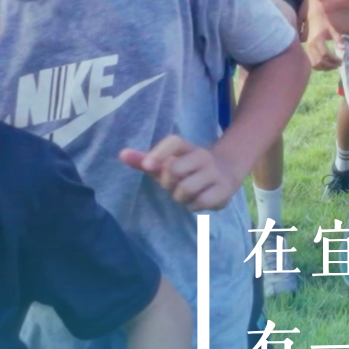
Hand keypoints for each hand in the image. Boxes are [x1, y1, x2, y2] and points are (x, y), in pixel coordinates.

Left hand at [123, 136, 242, 209]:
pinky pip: (200, 202)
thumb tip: (121, 154)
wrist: (227, 171)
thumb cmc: (189, 168)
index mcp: (187, 148)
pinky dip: (193, 206)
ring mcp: (214, 172)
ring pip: (185, 189)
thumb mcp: (169, 162)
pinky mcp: (223, 190)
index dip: (159, 152)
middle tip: (172, 185)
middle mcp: (202, 156)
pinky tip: (197, 200)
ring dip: (179, 197)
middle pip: (174, 169)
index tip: (147, 166)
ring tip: (185, 194)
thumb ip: (145, 160)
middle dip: (167, 183)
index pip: (174, 142)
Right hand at [304, 20, 342, 70]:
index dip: (333, 59)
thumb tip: (344, 49)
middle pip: (319, 61)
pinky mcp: (306, 51)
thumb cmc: (324, 23)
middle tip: (339, 65)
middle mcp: (311, 46)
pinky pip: (311, 62)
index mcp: (317, 40)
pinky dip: (319, 66)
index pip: (325, 54)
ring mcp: (307, 49)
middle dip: (330, 66)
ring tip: (333, 66)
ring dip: (324, 68)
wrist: (313, 18)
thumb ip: (338, 39)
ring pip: (314, 64)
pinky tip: (326, 65)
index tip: (341, 60)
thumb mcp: (332, 29)